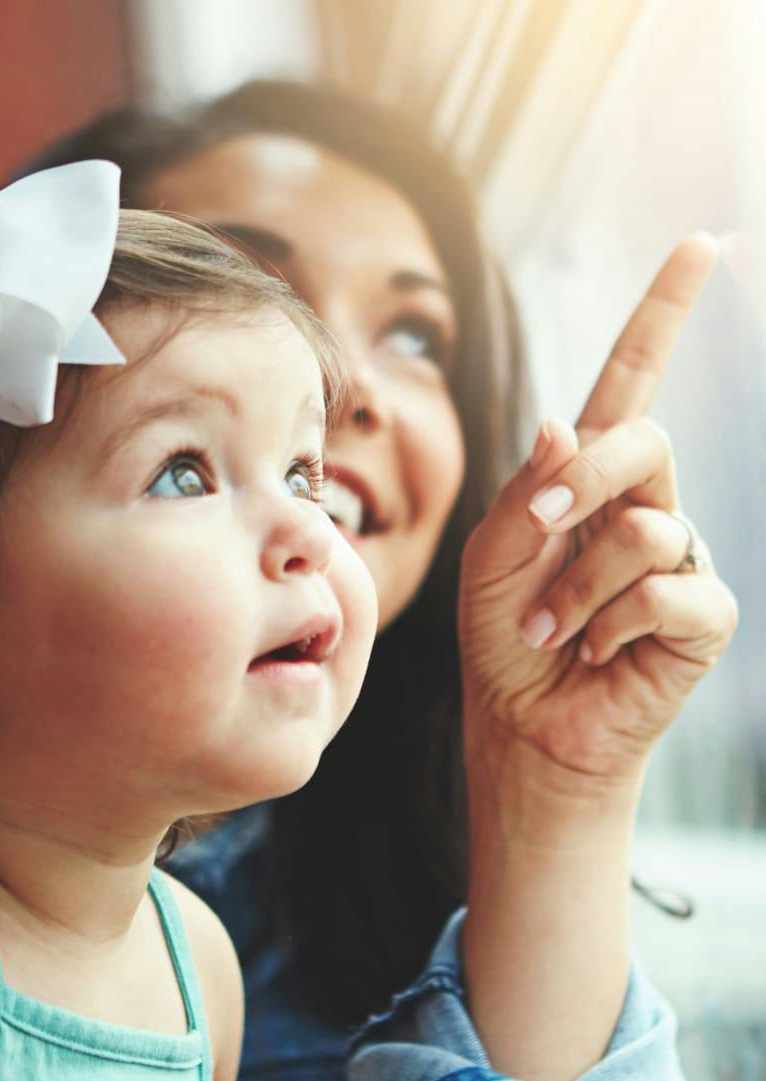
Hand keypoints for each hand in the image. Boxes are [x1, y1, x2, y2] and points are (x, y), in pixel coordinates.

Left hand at [459, 234, 738, 827]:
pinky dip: (610, 627)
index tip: (699, 243)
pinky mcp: (703, 614)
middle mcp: (644, 504)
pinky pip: (667, 593)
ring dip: (574, 587)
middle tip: (539, 532)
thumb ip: (528, 490)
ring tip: (549, 630)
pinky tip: (597, 653)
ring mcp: (680, 557)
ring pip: (645, 529)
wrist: (521, 721)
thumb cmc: (502, 633)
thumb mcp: (493, 554)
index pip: (631, 383)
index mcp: (589, 479)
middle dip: (583, 484)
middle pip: (641, 440)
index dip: (662, 314)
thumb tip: (565, 424)